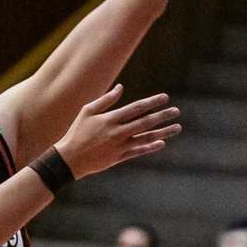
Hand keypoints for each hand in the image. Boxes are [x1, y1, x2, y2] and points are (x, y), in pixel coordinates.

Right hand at [55, 87, 181, 179]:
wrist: (70, 159)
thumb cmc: (77, 132)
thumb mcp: (87, 111)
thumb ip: (106, 100)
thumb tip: (121, 87)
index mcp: (110, 119)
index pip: (136, 108)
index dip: (152, 102)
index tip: (165, 98)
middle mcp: (117, 132)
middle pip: (145, 122)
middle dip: (163, 116)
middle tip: (176, 111)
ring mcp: (119, 146)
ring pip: (146, 138)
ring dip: (163, 132)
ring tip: (177, 127)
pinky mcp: (119, 158)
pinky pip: (138, 152)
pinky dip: (150, 147)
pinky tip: (162, 143)